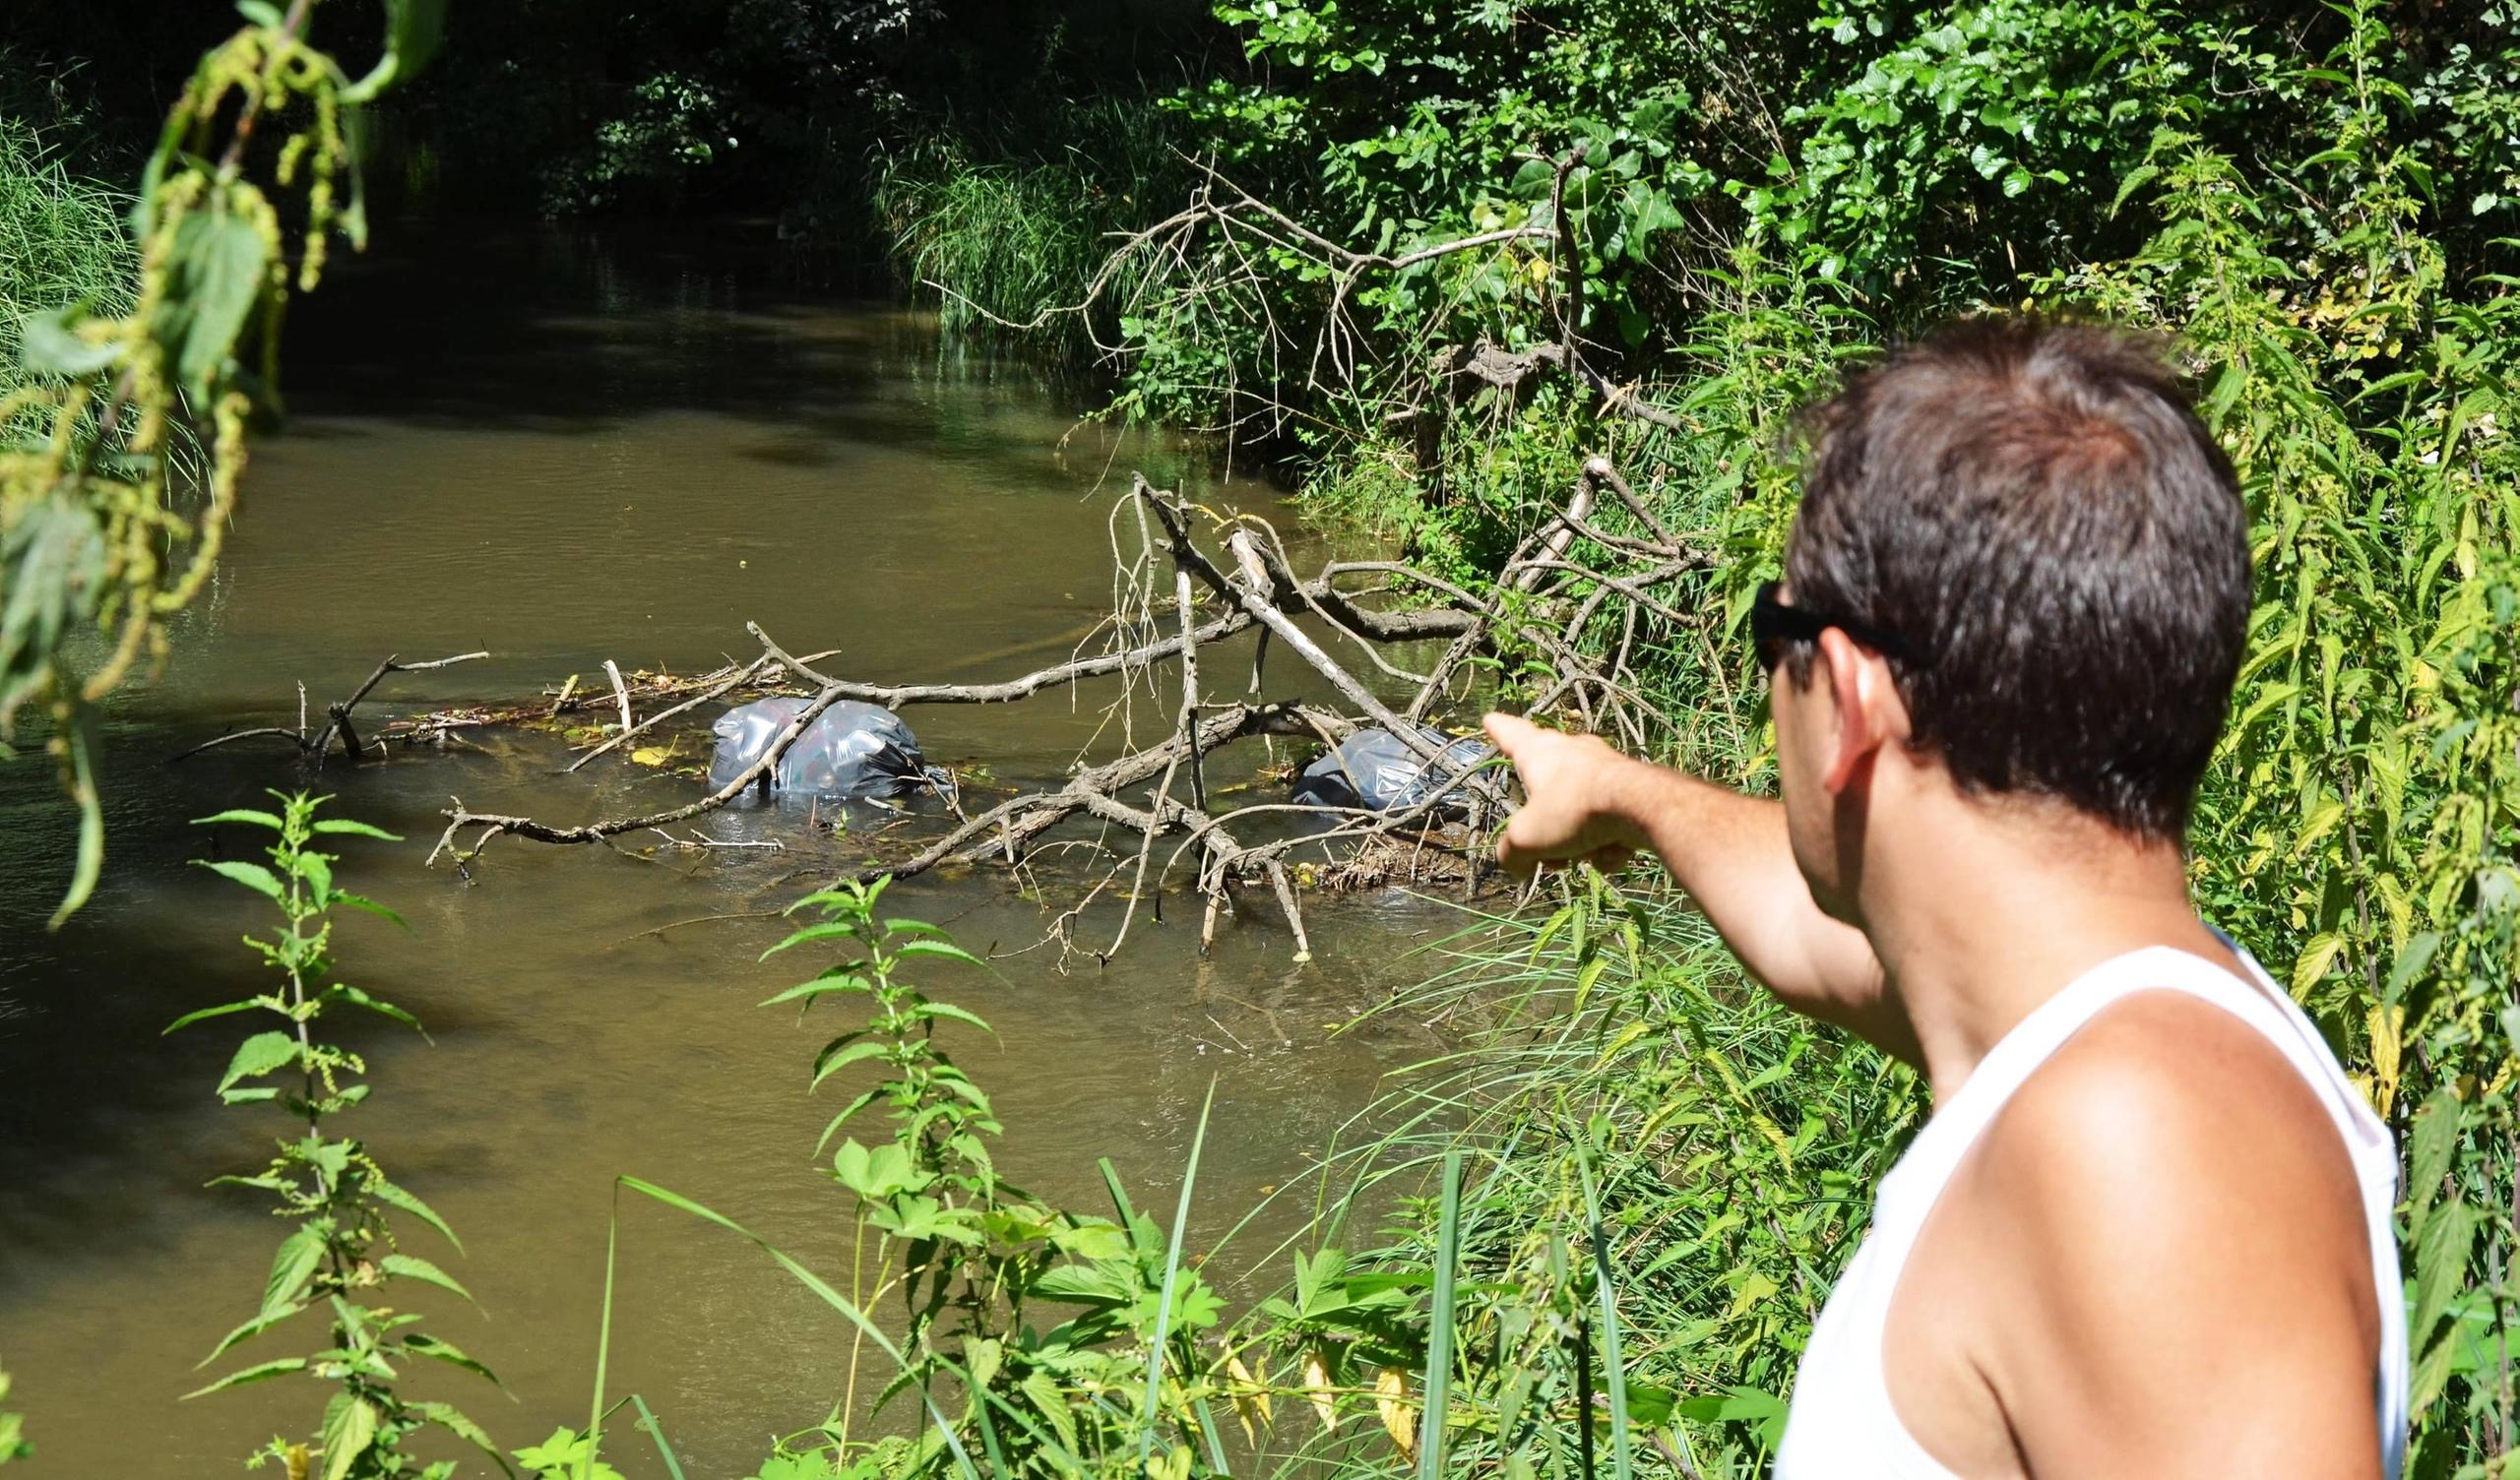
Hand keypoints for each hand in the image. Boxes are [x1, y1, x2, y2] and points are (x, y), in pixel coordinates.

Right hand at [1482, 712, 1647, 876]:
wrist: (1643, 807)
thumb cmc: (1572, 810)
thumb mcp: (1526, 839)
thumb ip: (1512, 854)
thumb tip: (1516, 867)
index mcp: (1538, 752)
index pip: (1510, 734)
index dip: (1497, 729)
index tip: (1490, 719)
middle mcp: (1571, 751)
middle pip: (1545, 784)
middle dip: (1542, 820)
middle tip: (1544, 848)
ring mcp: (1603, 767)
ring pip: (1577, 809)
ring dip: (1576, 840)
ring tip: (1580, 855)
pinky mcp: (1631, 788)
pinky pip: (1607, 821)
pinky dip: (1606, 841)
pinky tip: (1610, 852)